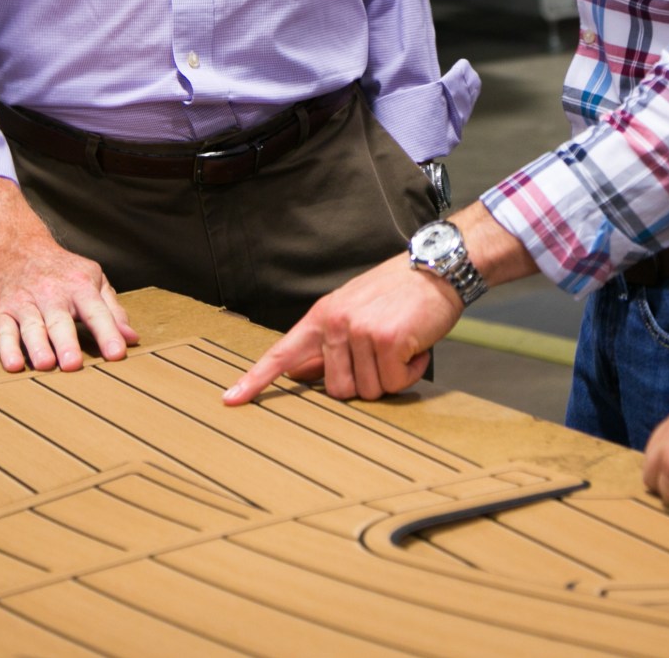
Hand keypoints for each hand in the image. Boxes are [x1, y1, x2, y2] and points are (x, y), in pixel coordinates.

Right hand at [0, 236, 137, 374]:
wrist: (19, 249)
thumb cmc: (63, 272)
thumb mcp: (94, 280)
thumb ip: (113, 310)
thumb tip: (131, 338)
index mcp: (79, 286)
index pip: (96, 311)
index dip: (107, 332)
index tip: (117, 354)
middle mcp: (51, 293)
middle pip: (59, 320)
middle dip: (66, 342)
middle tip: (73, 364)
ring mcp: (25, 302)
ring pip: (31, 325)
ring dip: (37, 346)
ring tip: (45, 364)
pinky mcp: (1, 311)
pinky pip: (3, 330)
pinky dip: (7, 348)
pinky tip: (14, 364)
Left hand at [222, 253, 462, 404]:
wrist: (436, 269)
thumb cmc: (397, 294)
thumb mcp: (353, 310)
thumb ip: (327, 344)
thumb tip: (301, 375)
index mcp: (322, 316)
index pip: (282, 353)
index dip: (256, 380)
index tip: (232, 400)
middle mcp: (336, 323)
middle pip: (337, 390)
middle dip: (366, 382)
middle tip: (384, 355)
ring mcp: (360, 331)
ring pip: (369, 391)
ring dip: (392, 376)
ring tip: (402, 345)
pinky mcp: (387, 340)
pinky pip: (395, 382)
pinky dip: (411, 372)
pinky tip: (415, 347)